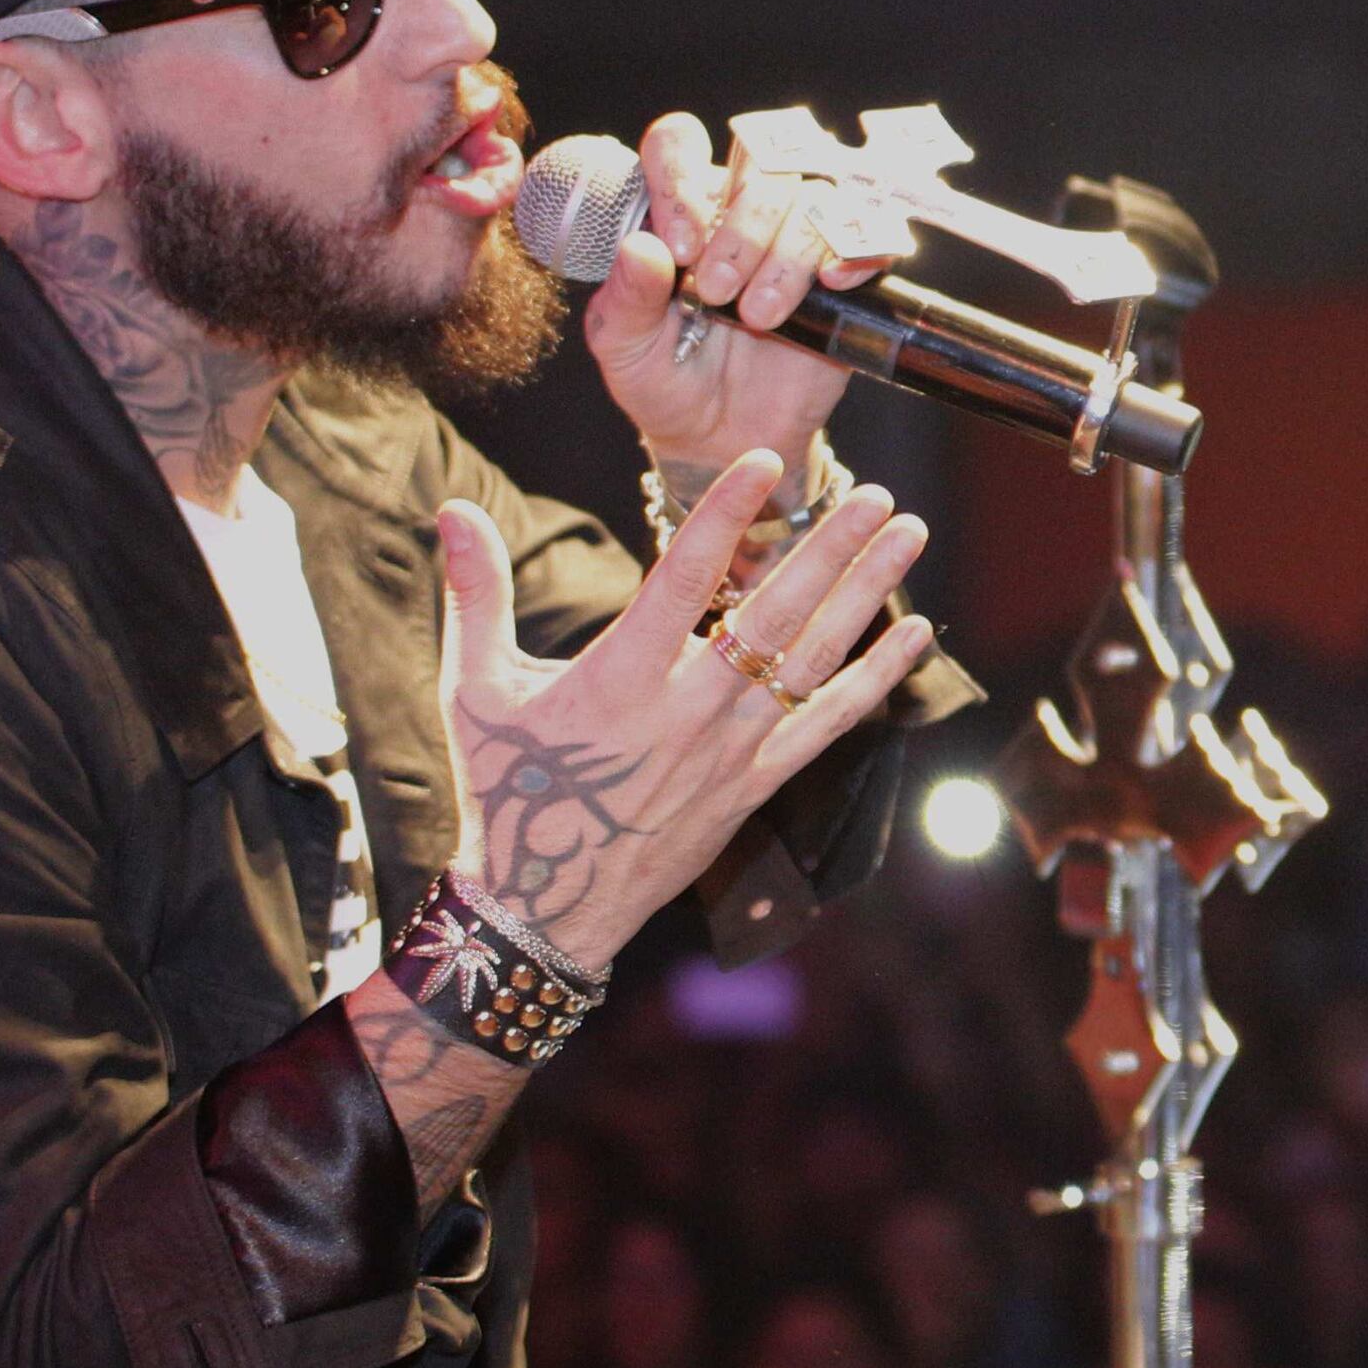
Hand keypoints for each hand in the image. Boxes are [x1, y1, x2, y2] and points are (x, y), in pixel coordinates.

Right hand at [428, 451, 935, 977]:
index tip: (762, 461)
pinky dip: (877, 678)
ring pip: (812, 660)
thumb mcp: (475, 689)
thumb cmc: (505, 788)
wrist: (543, 905)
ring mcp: (730, 750)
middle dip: (831, 548)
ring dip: (865, 593)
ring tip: (908, 533)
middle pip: (773, 616)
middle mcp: (686, 712)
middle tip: (878, 493)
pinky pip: (828, 724)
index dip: (724, 517)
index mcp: (618, 680)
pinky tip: (916, 633)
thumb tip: (451, 512)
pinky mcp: (754, 784)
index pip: (682, 579)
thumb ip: (477, 595)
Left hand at [583, 112, 888, 469]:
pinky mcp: (845, 275)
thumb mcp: (623, 347)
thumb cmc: (664, 381)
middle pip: (759, 166)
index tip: (677, 249)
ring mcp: (797, 238)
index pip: (679, 146)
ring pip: (812, 200)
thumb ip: (627, 298)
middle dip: (740, 229)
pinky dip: (857, 249)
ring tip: (759, 317)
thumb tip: (640, 248)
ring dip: (786, 256)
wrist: (722, 440)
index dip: (680, 181)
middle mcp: (739, 210)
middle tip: (715, 292)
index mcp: (678, 208)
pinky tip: (830, 283)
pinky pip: (870, 233)